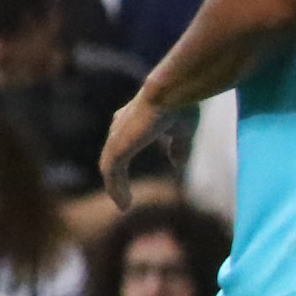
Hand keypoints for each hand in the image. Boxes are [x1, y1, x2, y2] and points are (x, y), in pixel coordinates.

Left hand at [98, 92, 179, 209]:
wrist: (173, 90)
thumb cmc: (181, 104)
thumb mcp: (184, 131)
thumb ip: (180, 148)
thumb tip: (178, 165)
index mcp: (135, 118)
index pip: (124, 139)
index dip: (125, 156)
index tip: (129, 173)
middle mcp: (122, 126)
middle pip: (113, 155)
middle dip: (115, 175)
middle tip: (121, 195)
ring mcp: (118, 137)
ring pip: (111, 167)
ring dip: (116, 187)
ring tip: (124, 205)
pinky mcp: (118, 148)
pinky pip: (112, 175)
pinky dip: (117, 190)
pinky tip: (124, 205)